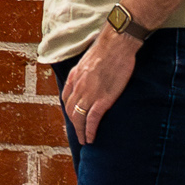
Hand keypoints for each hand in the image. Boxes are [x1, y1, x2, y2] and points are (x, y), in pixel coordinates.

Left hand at [60, 25, 139, 141]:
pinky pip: (92, 120)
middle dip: (73, 124)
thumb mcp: (89, 58)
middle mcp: (78, 87)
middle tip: (79, 134)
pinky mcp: (102, 99)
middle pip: (70, 111)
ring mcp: (89, 94)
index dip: (69, 110)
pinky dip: (90, 131)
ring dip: (80, 132)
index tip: (73, 117)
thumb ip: (86, 70)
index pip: (67, 98)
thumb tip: (90, 74)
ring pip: (79, 118)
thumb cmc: (108, 47)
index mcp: (75, 76)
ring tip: (84, 140)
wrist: (117, 44)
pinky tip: (91, 138)